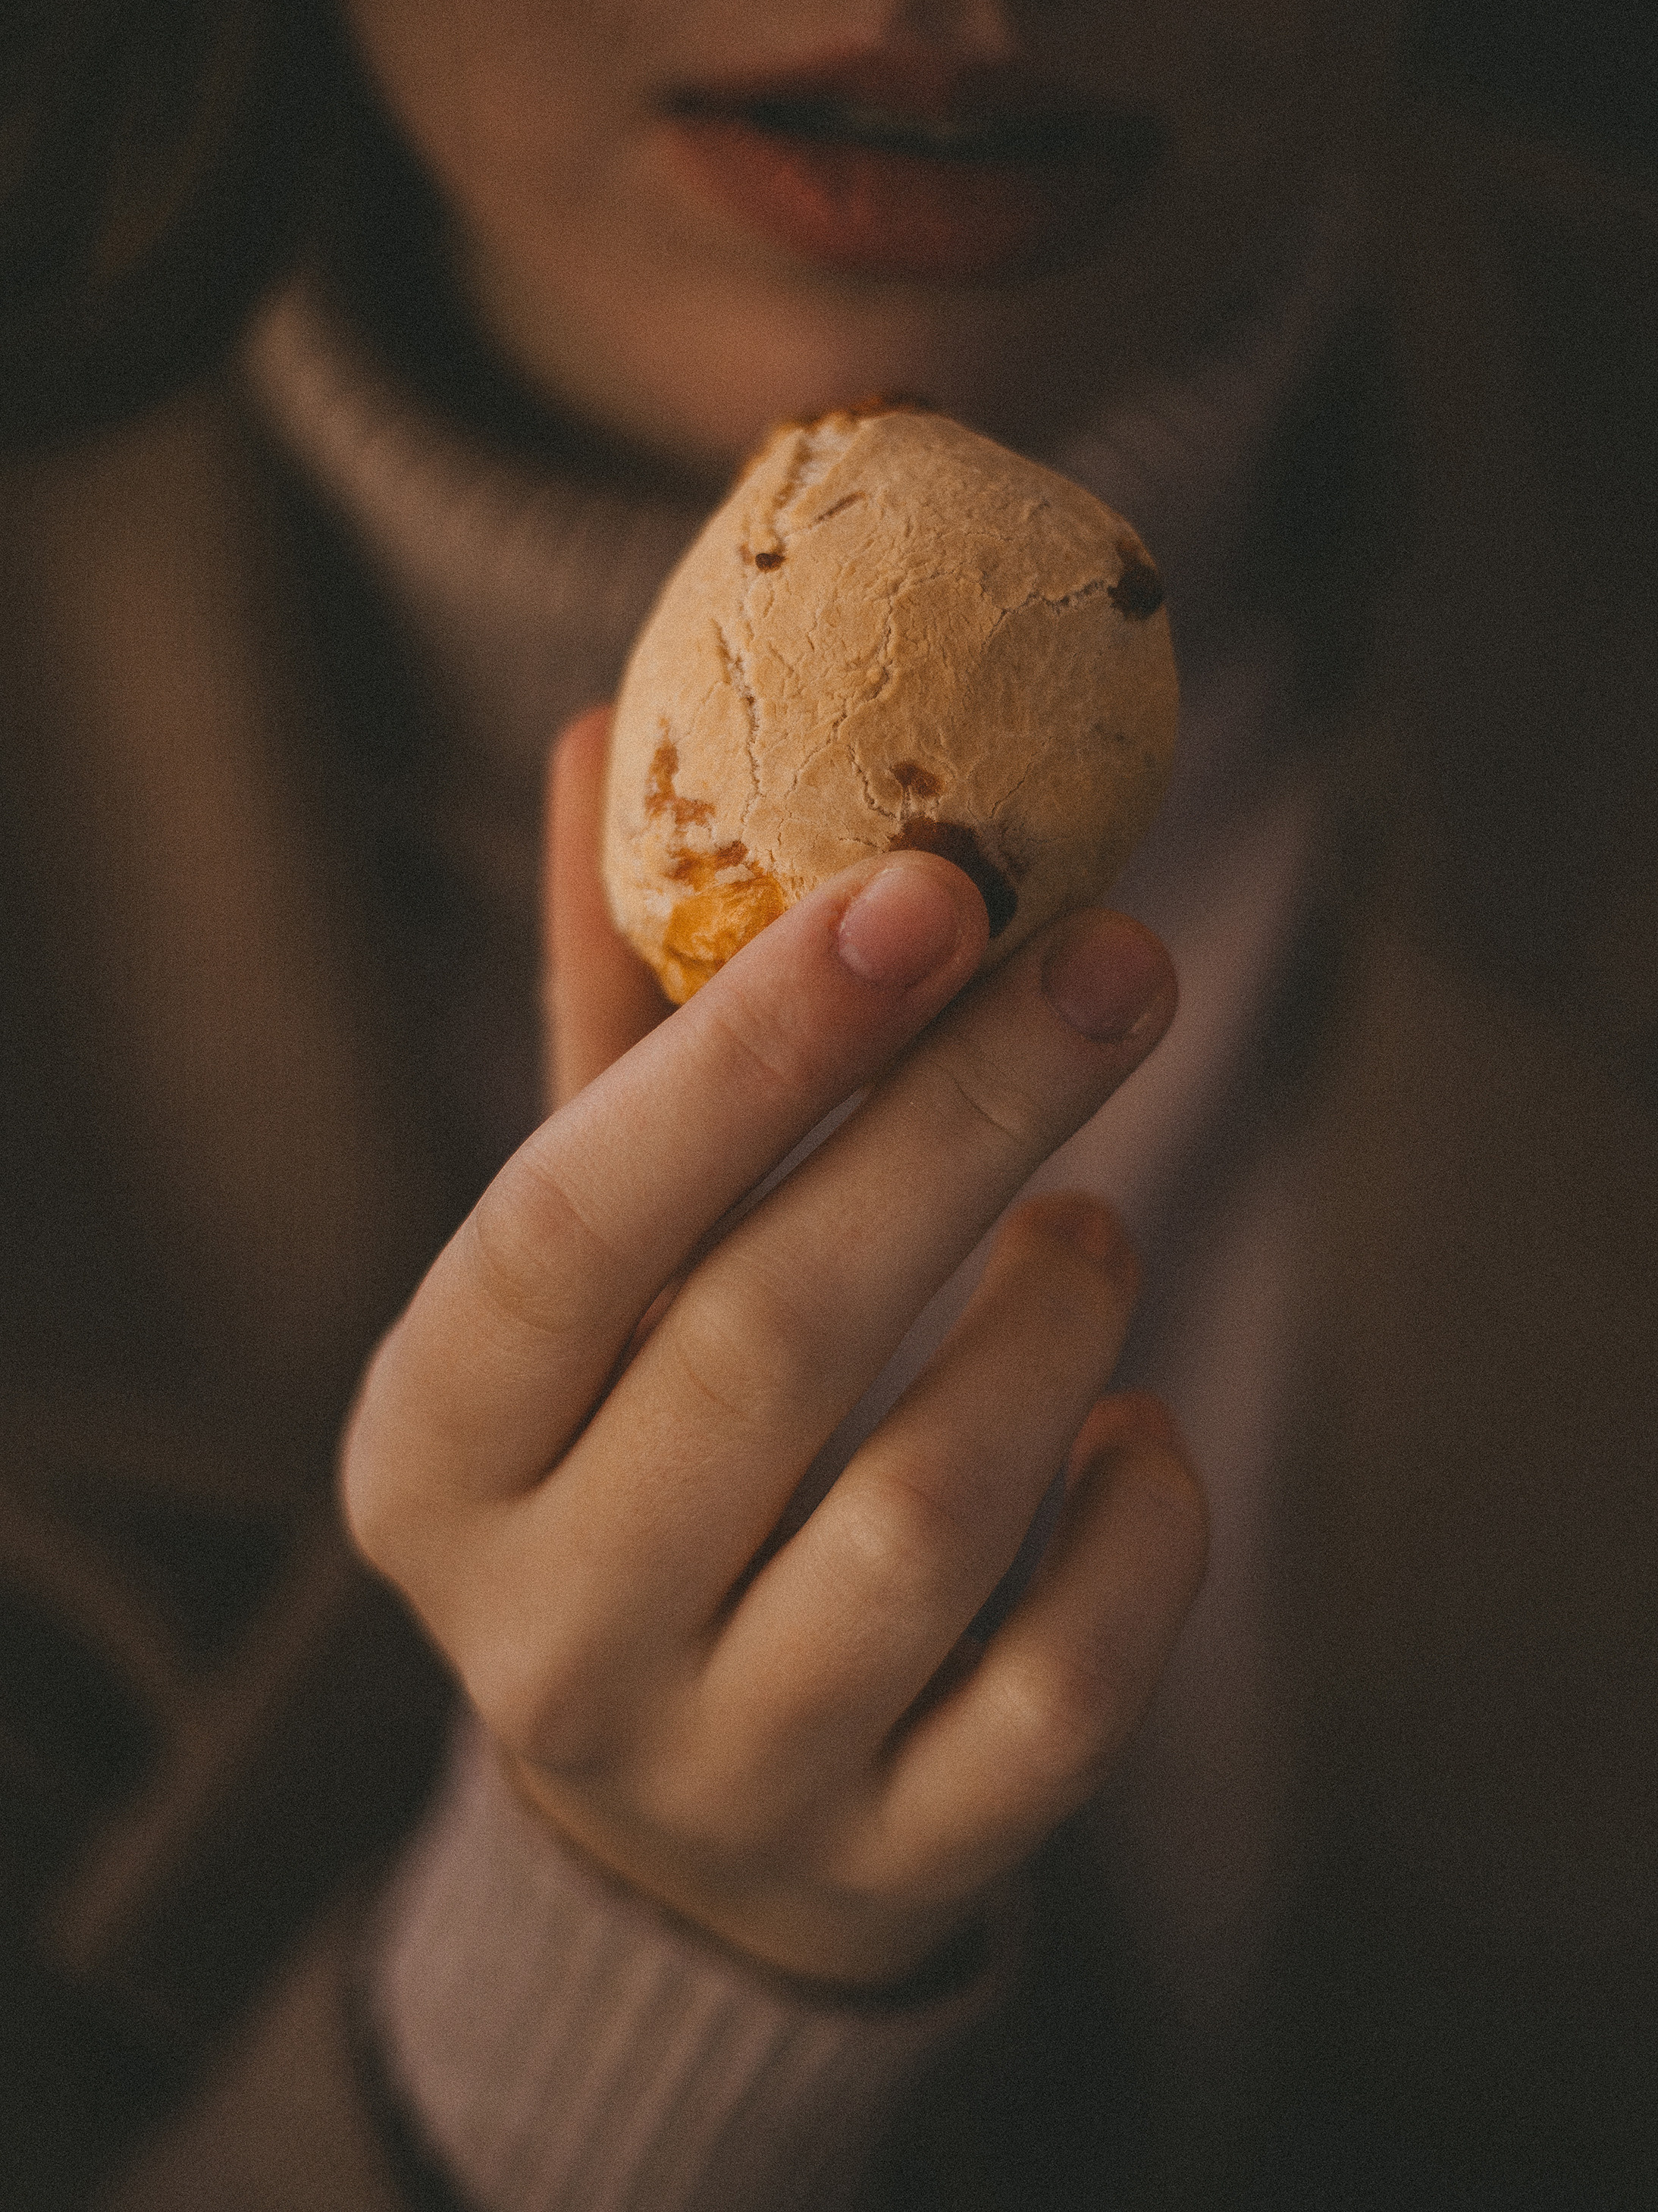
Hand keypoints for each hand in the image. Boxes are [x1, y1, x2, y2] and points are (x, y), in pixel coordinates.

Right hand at [342, 709, 1206, 1987]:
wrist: (676, 1801)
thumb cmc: (639, 1441)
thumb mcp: (601, 1248)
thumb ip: (611, 1015)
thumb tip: (604, 730)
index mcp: (434, 1450)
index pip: (569, 1222)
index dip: (749, 1047)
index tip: (927, 879)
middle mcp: (546, 1630)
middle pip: (770, 1341)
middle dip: (966, 1117)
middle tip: (1122, 960)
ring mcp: (718, 1768)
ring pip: (929, 1515)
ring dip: (1056, 1318)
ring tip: (1091, 1217)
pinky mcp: (885, 1860)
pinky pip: (1061, 1693)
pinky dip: (1141, 1532)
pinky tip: (1140, 1432)